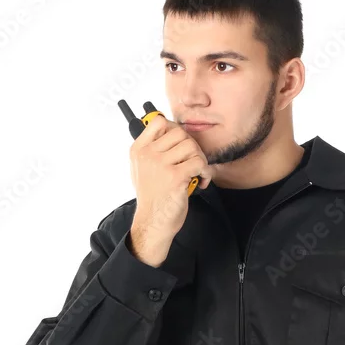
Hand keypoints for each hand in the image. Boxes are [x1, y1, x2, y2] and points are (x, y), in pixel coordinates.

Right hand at [129, 113, 216, 241]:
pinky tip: (201, 181)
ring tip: (197, 173)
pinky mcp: (175, 177)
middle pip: (180, 133)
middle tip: (194, 162)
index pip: (159, 122)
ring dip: (200, 159)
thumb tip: (169, 129)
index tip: (180, 145)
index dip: (175, 130)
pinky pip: (199, 162)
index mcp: (139, 150)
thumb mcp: (142, 169)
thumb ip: (152, 150)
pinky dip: (205, 172)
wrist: (153, 222)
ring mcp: (160, 165)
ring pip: (192, 146)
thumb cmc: (152, 198)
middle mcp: (147, 155)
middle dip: (193, 147)